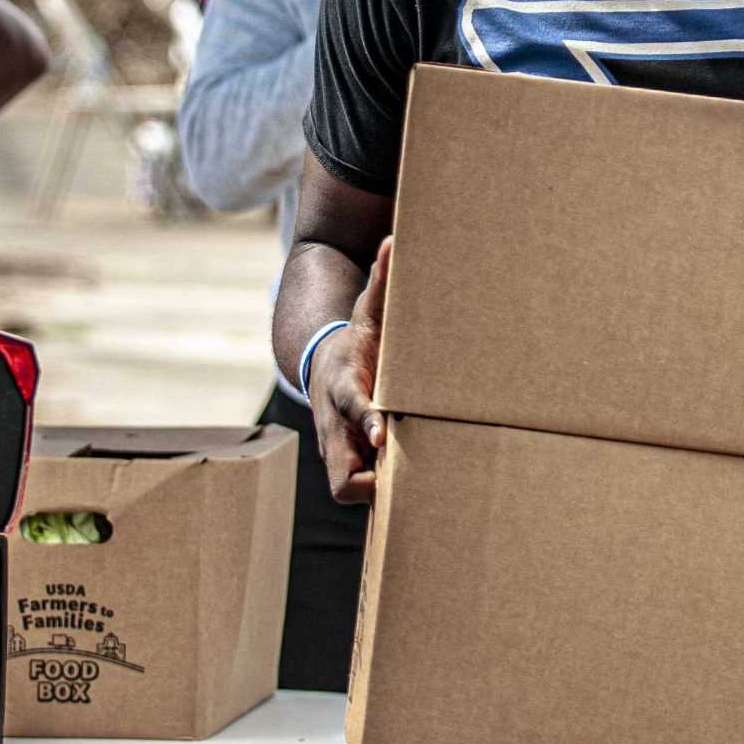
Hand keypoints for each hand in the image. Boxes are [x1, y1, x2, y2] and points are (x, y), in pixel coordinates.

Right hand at [311, 237, 392, 504]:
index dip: (366, 419)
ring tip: (420, 497)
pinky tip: (418, 501)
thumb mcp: (367, 312)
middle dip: (364, 483)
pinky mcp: (347, 467)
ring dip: (376, 496)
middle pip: (339, 470)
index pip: (351, 404)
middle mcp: (336, 426)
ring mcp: (339, 451)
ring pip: (347, 490)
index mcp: (344, 386)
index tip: (384, 432)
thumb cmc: (356, 342)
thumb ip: (382, 283)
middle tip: (401, 485)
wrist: (323, 368)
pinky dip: (379, 498)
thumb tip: (393, 242)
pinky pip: (358, 494)